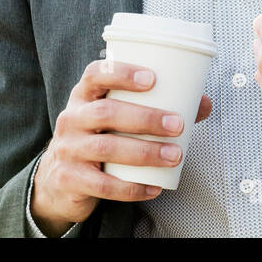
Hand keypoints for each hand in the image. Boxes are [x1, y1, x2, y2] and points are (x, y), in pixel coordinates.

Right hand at [31, 59, 213, 236]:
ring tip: (174, 155)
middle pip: (105, 112)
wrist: (59, 180)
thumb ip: (155, 108)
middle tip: (177, 125)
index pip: (95, 75)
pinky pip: (103, 185)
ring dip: (144, 152)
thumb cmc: (98, 138)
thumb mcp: (116, 118)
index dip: (121, 73)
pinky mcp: (70, 179)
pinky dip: (132, 188)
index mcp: (83, 96)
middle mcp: (72, 119)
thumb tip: (201, 103)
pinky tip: (154, 187)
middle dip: (145, 118)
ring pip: (106, 147)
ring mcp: (68, 149)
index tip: (152, 79)